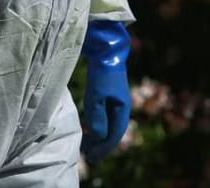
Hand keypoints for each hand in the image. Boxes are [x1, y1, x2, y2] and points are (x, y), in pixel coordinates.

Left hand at [81, 20, 131, 161]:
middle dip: (101, 145)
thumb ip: (98, 119)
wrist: (105, 51)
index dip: (103, 149)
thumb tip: (98, 139)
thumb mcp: (97, 98)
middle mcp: (122, 107)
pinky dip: (98, 124)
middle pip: (113, 132)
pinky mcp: (109, 95)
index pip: (114, 136)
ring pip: (109, 124)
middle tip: (88, 155)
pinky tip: (89, 127)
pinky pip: (105, 116)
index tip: (92, 158)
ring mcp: (116, 101)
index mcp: (122, 110)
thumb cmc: (101, 74)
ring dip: (99, 136)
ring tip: (87, 145)